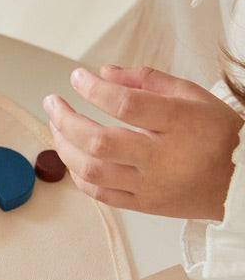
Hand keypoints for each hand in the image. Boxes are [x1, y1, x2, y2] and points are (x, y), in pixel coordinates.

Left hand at [43, 64, 242, 218]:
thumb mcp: (191, 95)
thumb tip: (105, 73)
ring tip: (56, 127)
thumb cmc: (217, 134)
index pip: (126, 106)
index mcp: (179, 124)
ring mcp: (152, 186)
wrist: (242, 182)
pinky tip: (72, 156)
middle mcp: (163, 159)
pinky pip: (101, 194)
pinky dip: (79, 175)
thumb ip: (146, 80)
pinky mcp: (146, 205)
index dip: (95, 90)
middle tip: (53, 103)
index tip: (78, 78)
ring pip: (93, 171)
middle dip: (66, 119)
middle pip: (101, 141)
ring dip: (64, 147)